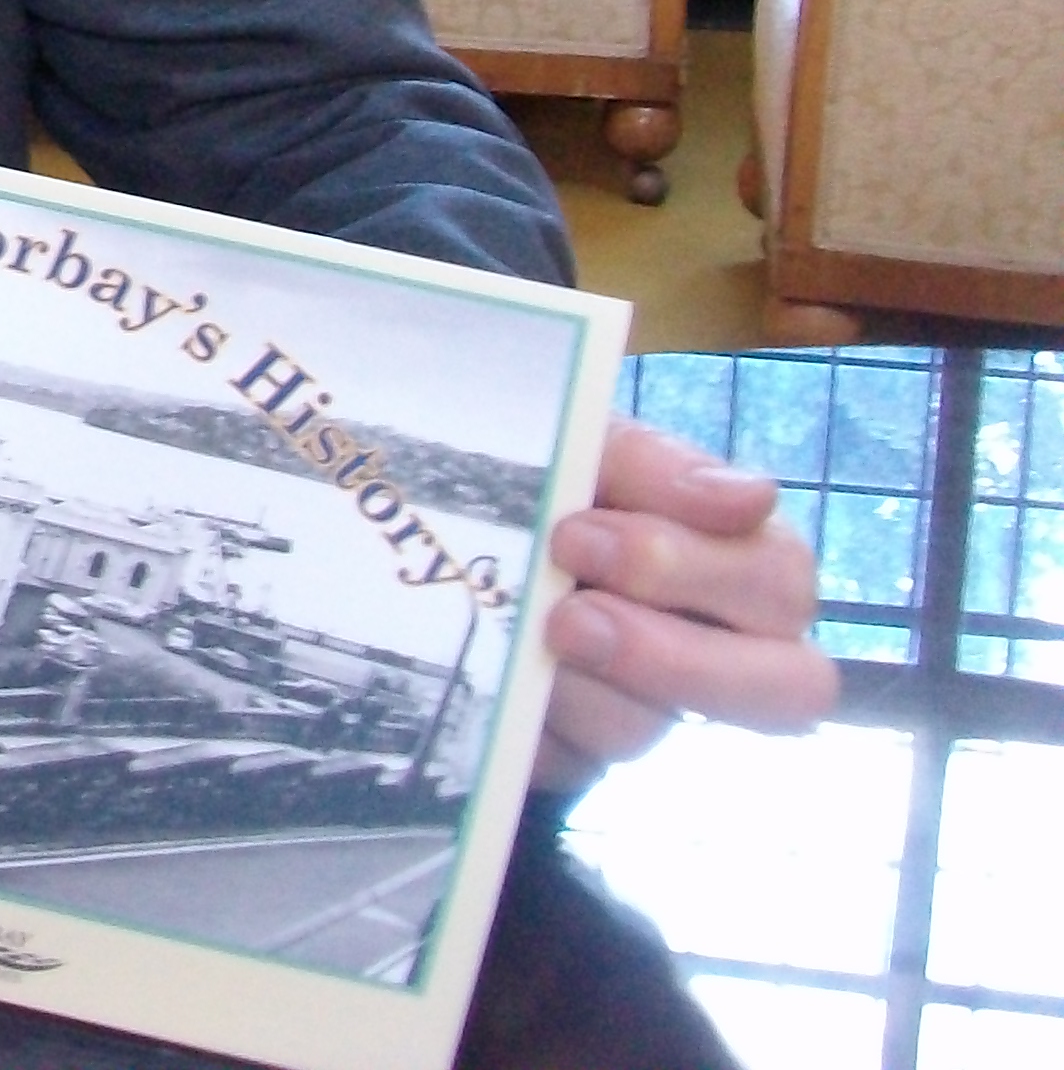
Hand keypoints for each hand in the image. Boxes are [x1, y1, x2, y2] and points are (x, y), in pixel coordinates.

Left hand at [532, 418, 835, 788]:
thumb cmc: (532, 474)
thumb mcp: (580, 446)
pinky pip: (572, 762)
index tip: (577, 535)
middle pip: (783, 689)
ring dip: (575, 682)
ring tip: (519, 633)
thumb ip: (657, 465)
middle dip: (670, 654)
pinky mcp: (580, 753)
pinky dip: (527, 715)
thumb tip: (754, 497)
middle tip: (570, 617)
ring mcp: (650, 706)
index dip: (692, 567)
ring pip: (651, 728)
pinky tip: (496, 672)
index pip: (781, 581)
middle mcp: (721, 645)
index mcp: (739, 558)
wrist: (424, 523)